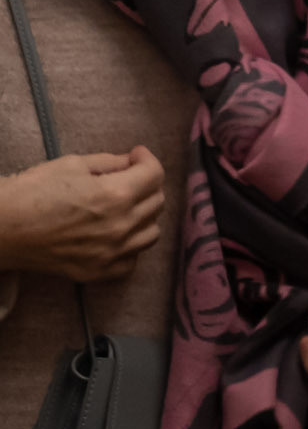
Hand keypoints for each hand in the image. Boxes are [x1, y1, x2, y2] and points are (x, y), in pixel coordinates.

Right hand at [0, 148, 164, 281]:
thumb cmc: (30, 192)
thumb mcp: (72, 164)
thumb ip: (110, 163)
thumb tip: (131, 162)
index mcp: (116, 196)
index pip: (155, 174)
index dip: (146, 159)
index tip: (135, 155)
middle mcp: (120, 227)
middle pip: (157, 202)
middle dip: (146, 184)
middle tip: (128, 178)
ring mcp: (110, 254)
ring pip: (151, 233)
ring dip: (143, 216)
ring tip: (124, 207)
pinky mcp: (97, 273)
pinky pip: (131, 261)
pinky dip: (130, 247)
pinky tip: (115, 236)